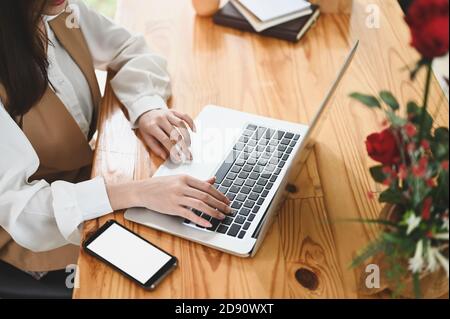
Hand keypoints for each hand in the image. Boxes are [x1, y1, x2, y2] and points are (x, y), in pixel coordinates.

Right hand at [108, 176, 230, 227]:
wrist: (142, 190)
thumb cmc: (160, 185)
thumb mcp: (179, 179)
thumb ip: (197, 181)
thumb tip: (213, 179)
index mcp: (185, 178)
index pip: (207, 186)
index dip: (219, 194)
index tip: (227, 200)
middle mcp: (182, 186)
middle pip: (206, 196)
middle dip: (220, 204)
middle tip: (228, 210)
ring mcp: (177, 197)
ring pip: (200, 205)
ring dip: (213, 212)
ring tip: (221, 217)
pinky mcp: (172, 207)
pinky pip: (189, 214)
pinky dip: (200, 219)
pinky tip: (208, 223)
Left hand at [137, 109, 195, 162]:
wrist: (146, 111)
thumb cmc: (147, 126)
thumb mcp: (146, 137)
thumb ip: (155, 147)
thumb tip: (165, 156)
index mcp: (152, 126)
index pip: (165, 139)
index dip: (172, 150)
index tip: (178, 158)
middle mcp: (161, 119)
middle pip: (175, 133)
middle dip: (182, 145)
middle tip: (187, 154)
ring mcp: (168, 114)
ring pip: (181, 124)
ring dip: (187, 136)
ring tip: (188, 145)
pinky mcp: (174, 111)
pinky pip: (185, 116)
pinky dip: (191, 123)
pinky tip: (194, 131)